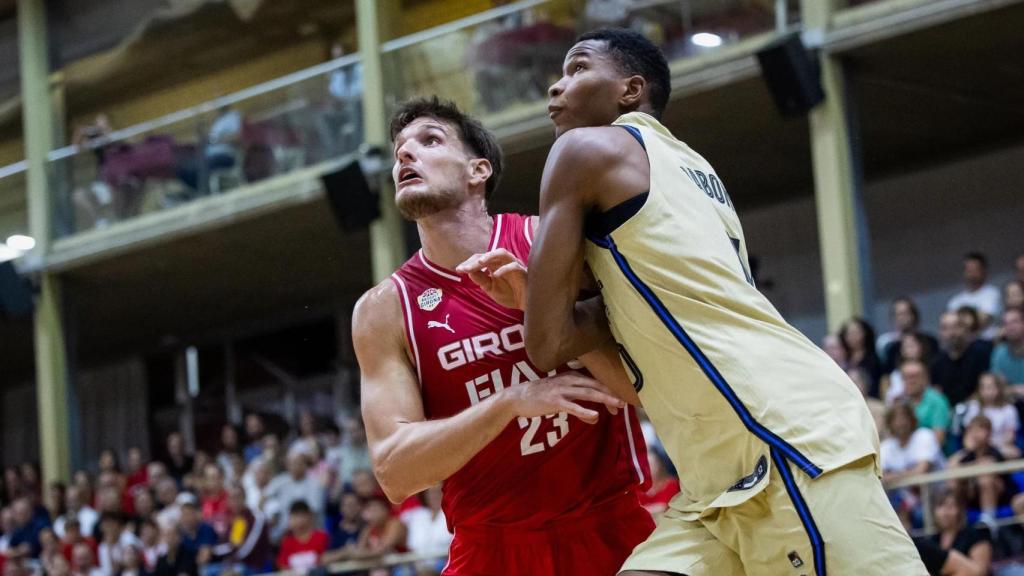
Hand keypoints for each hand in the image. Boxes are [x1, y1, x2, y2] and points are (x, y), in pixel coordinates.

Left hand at [456, 248, 527, 309]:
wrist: (526, 304)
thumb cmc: (510, 294)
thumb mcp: (491, 288)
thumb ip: (481, 280)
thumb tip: (468, 271)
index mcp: (495, 265)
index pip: (480, 259)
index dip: (469, 263)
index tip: (458, 269)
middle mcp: (503, 262)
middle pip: (488, 254)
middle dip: (475, 260)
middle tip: (464, 268)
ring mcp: (514, 264)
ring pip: (502, 253)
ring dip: (490, 256)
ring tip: (479, 263)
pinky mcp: (523, 271)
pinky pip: (514, 266)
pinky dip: (504, 269)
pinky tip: (495, 276)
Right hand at [501, 371, 623, 423]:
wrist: (517, 397)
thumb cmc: (540, 397)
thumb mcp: (562, 398)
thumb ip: (579, 407)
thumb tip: (594, 418)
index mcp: (572, 376)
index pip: (595, 381)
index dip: (610, 390)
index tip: (621, 402)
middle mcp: (569, 380)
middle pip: (595, 385)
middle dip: (612, 393)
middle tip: (627, 401)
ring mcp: (562, 390)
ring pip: (588, 393)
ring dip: (604, 398)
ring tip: (618, 405)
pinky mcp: (555, 401)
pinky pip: (573, 407)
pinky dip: (585, 412)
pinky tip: (595, 417)